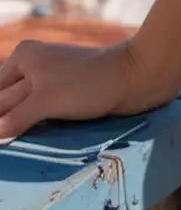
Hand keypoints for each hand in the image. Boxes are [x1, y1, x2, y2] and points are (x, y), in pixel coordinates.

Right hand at [0, 36, 178, 141]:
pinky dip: (30, 131)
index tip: (4, 134)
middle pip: (5, 104)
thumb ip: (13, 119)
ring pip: (20, 114)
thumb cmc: (91, 83)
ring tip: (12, 150)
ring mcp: (48, 84)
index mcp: (22, 59)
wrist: (139, 77)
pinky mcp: (63, 98)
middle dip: (5, 125)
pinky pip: (37, 118)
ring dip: (15, 131)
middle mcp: (31, 68)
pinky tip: (25, 145)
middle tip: (9, 142)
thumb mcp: (46, 101)